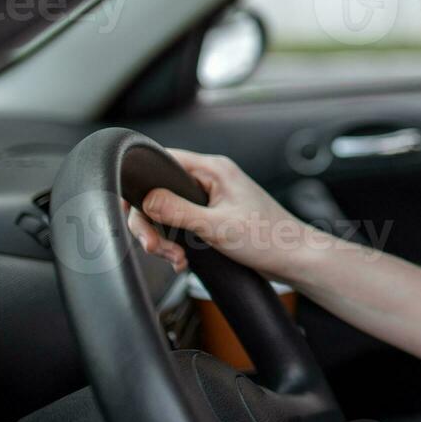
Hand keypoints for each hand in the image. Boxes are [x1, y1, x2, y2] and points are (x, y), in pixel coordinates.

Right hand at [124, 148, 318, 281]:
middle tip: (155, 247)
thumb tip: (145, 198)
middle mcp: (212, 179)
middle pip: (159, 192)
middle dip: (150, 223)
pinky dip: (175, 242)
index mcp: (214, 170)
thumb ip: (177, 211)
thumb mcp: (216, 226)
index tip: (125, 208)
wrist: (295, 259)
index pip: (162, 161)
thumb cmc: (268, 239)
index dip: (138, 183)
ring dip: (163, 237)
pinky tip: (180, 259)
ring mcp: (212, 198)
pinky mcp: (214, 216)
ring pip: (167, 212)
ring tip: (174, 258)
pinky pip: (181, 224)